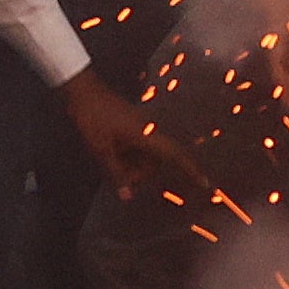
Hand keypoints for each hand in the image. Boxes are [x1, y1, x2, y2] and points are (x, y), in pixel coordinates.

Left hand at [58, 70, 186, 201]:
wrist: (83, 91)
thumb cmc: (93, 118)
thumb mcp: (101, 149)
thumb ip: (116, 173)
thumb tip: (127, 197)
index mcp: (146, 135)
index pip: (175, 155)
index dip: (190, 169)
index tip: (205, 183)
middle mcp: (149, 131)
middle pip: (155, 163)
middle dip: (139, 174)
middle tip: (115, 174)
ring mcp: (141, 128)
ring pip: (144, 157)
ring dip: (130, 165)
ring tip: (107, 158)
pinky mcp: (133, 126)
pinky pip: (137, 148)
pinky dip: (127, 156)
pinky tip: (110, 151)